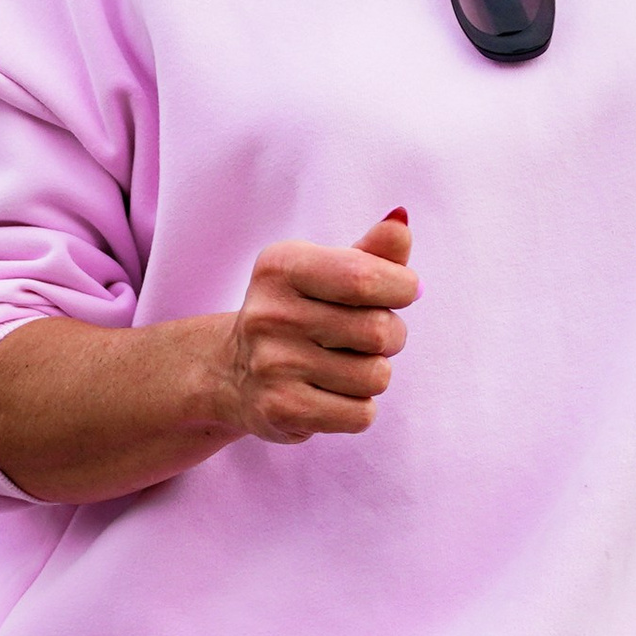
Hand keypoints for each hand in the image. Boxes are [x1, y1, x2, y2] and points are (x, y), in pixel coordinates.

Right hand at [220, 214, 417, 442]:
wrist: (233, 372)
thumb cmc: (300, 312)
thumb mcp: (327, 272)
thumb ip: (371, 251)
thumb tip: (401, 221)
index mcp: (281, 267)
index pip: (365, 276)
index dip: (402, 287)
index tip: (402, 291)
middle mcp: (270, 314)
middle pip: (379, 330)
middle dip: (392, 335)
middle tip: (369, 337)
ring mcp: (272, 365)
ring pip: (376, 376)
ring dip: (374, 374)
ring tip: (344, 366)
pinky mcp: (281, 410)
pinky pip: (361, 414)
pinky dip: (359, 408)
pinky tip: (331, 395)